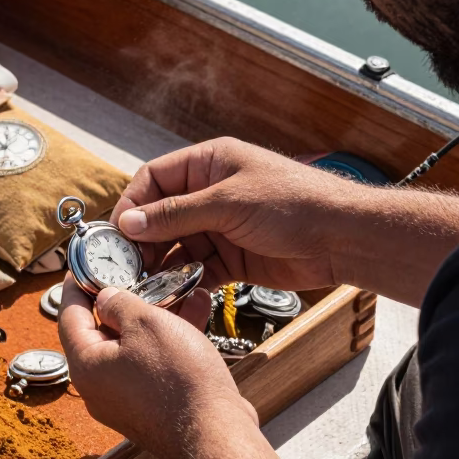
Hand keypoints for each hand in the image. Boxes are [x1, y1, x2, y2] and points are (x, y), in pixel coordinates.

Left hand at [59, 275, 257, 458]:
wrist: (215, 433)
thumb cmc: (178, 380)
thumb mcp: (146, 322)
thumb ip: (120, 303)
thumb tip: (106, 300)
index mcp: (86, 366)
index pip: (69, 317)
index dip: (76, 287)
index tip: (82, 267)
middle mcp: (99, 388)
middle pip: (101, 333)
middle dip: (123, 301)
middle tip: (135, 275)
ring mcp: (125, 402)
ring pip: (133, 348)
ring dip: (154, 318)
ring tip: (176, 290)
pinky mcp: (151, 409)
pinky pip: (152, 366)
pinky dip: (167, 342)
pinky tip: (193, 316)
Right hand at [111, 137, 356, 291]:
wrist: (341, 238)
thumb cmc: (293, 203)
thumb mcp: (228, 203)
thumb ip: (176, 214)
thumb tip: (129, 222)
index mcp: (209, 164)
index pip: (155, 179)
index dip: (133, 205)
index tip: (117, 235)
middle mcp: (211, 193)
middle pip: (161, 217)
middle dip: (143, 242)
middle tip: (127, 267)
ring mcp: (221, 227)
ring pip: (177, 247)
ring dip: (162, 266)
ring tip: (147, 286)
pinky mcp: (232, 258)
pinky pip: (198, 270)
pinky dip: (185, 282)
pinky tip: (175, 294)